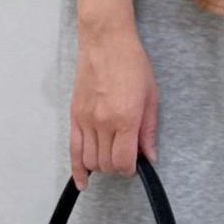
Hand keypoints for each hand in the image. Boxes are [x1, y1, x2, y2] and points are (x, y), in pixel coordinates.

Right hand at [68, 22, 158, 187]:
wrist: (105, 43)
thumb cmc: (132, 65)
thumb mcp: (151, 97)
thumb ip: (149, 130)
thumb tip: (150, 156)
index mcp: (125, 118)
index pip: (123, 161)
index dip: (130, 168)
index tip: (136, 164)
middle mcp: (103, 122)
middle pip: (106, 164)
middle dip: (118, 167)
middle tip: (126, 157)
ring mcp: (85, 120)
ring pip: (90, 160)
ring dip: (101, 166)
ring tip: (110, 157)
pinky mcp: (74, 116)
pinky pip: (73, 150)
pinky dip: (77, 169)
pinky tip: (83, 181)